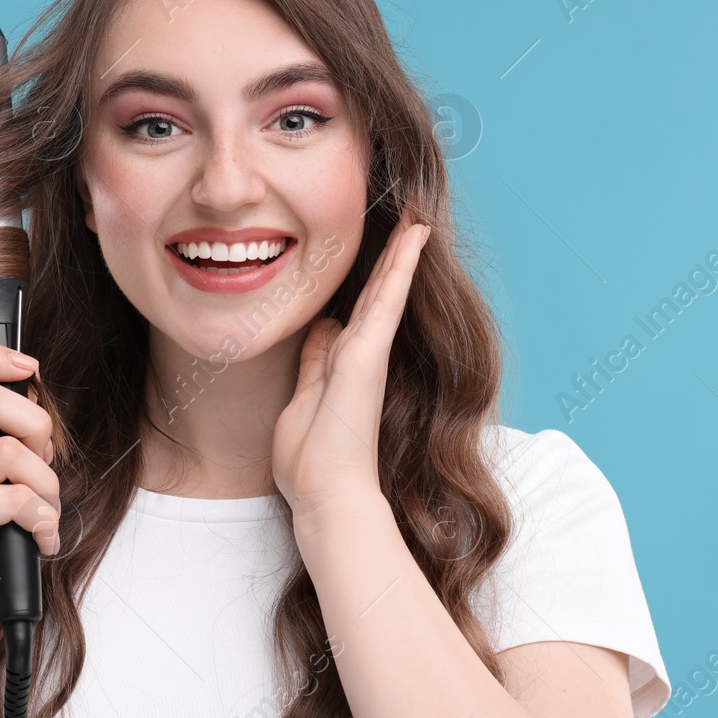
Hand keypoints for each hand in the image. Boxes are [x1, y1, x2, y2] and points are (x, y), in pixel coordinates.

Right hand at [0, 344, 59, 641]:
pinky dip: (41, 519)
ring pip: (9, 451)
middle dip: (37, 428)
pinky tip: (39, 538)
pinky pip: (14, 497)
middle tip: (45, 467)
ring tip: (45, 515)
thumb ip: (10, 447)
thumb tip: (44, 425)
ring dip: (46, 486)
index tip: (30, 368)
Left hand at [272, 217, 430, 525]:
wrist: (326, 496)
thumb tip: (322, 329)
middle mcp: (360, 356)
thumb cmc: (310, 462)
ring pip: (386, 292)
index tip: (373, 253)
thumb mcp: (301, 399)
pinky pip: (387, 301)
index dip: (367, 280)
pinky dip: (399, 268)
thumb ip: (314, 362)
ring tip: (415, 221)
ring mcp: (368, 355)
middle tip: (407, 223)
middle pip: (378, 296)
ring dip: (400, 254)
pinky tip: (412, 239)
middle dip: (391, 259)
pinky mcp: (368, 356)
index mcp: (342, 364)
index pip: (357, 312)